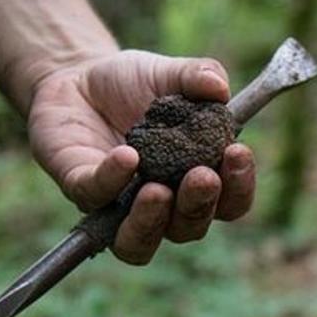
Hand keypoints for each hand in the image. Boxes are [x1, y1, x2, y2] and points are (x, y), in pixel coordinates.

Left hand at [27, 51, 255, 263]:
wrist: (77, 75)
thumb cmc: (134, 83)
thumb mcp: (171, 73)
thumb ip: (199, 76)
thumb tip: (220, 87)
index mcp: (194, 180)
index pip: (229, 203)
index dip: (239, 187)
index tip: (237, 153)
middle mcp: (163, 204)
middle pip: (189, 227)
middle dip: (199, 206)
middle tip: (203, 177)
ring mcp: (119, 205)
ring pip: (139, 243)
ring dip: (152, 222)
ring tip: (159, 191)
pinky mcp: (81, 189)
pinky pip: (96, 197)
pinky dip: (112, 180)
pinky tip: (126, 155)